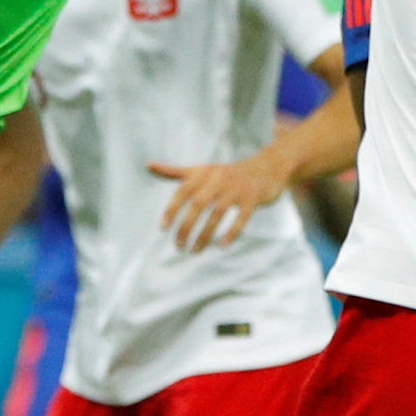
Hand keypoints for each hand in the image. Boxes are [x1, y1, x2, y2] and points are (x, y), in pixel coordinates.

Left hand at [151, 153, 287, 250]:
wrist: (266, 167)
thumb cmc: (227, 173)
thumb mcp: (201, 170)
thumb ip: (175, 171)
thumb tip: (148, 165)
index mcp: (204, 172)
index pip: (183, 191)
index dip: (172, 209)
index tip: (163, 228)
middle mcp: (219, 178)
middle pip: (198, 204)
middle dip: (187, 226)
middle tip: (178, 245)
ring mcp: (237, 188)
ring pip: (217, 213)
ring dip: (205, 234)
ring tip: (195, 250)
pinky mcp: (253, 198)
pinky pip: (242, 217)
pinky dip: (232, 231)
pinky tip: (222, 245)